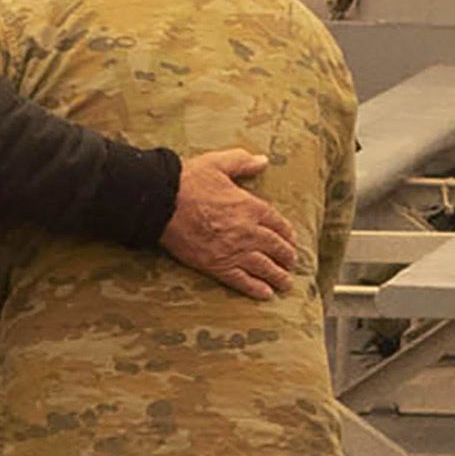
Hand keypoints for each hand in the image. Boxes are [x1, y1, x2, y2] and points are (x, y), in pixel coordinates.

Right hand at [160, 150, 302, 299]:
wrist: (162, 203)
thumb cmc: (189, 181)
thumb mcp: (218, 163)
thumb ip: (243, 162)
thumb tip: (263, 160)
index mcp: (250, 206)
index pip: (277, 223)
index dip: (287, 234)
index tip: (291, 240)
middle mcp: (248, 231)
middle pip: (275, 247)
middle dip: (286, 257)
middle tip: (291, 263)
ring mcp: (233, 250)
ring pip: (263, 267)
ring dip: (277, 276)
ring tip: (285, 283)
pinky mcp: (216, 265)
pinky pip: (242, 280)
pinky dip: (256, 289)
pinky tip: (266, 295)